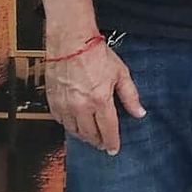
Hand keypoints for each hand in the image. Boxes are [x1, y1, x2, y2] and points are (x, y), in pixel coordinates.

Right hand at [46, 39, 145, 154]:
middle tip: (103, 143)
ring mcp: (65, 106)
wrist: (70, 42)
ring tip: (91, 136)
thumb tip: (139, 112)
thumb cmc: (95, 54)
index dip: (112, 142)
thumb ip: (130, 96)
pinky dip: (69, 126)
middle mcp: (81, 107)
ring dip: (84, 136)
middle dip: (98, 141)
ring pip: (74, 131)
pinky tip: (75, 124)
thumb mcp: (121, 73)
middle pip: (90, 134)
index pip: (108, 129)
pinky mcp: (53, 102)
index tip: (114, 149)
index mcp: (100, 100)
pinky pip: (61, 122)